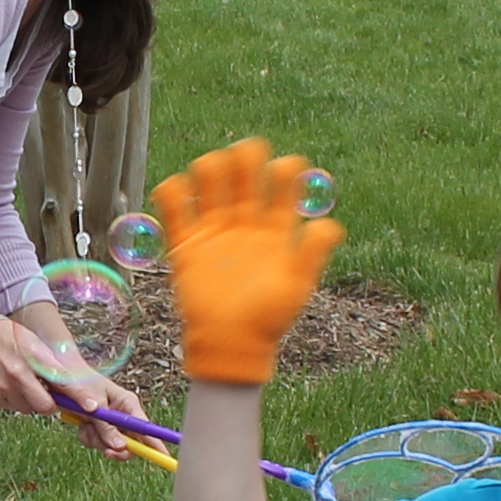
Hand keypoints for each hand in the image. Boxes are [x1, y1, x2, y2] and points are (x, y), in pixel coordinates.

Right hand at [0, 315, 99, 426]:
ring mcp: (4, 387)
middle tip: (46, 392)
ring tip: (24, 383)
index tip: (92, 406)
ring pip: (28, 410)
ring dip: (31, 402)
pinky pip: (12, 408)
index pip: (63, 381)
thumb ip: (53, 367)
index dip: (79, 396)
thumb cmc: (10, 337)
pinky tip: (11, 385)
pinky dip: (16, 401)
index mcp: (35, 359)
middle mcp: (19, 375)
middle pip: (45, 406)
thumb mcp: (37, 346)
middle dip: (49, 403)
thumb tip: (71, 388)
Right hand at [151, 139, 340, 385]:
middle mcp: (245, 221)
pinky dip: (172, 191)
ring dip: (210, 166)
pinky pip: (174, 206)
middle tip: (244, 161)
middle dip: (245, 156)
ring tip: (211, 176)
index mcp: (275, 226)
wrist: (230, 344)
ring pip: (210, 179)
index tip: (284, 173)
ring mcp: (214, 229)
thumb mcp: (297, 285)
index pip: (282, 180)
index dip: (285, 168)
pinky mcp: (185, 243)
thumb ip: (313, 252)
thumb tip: (329, 224)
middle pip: (244, 170)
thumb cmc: (268, 318)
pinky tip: (178, 194)